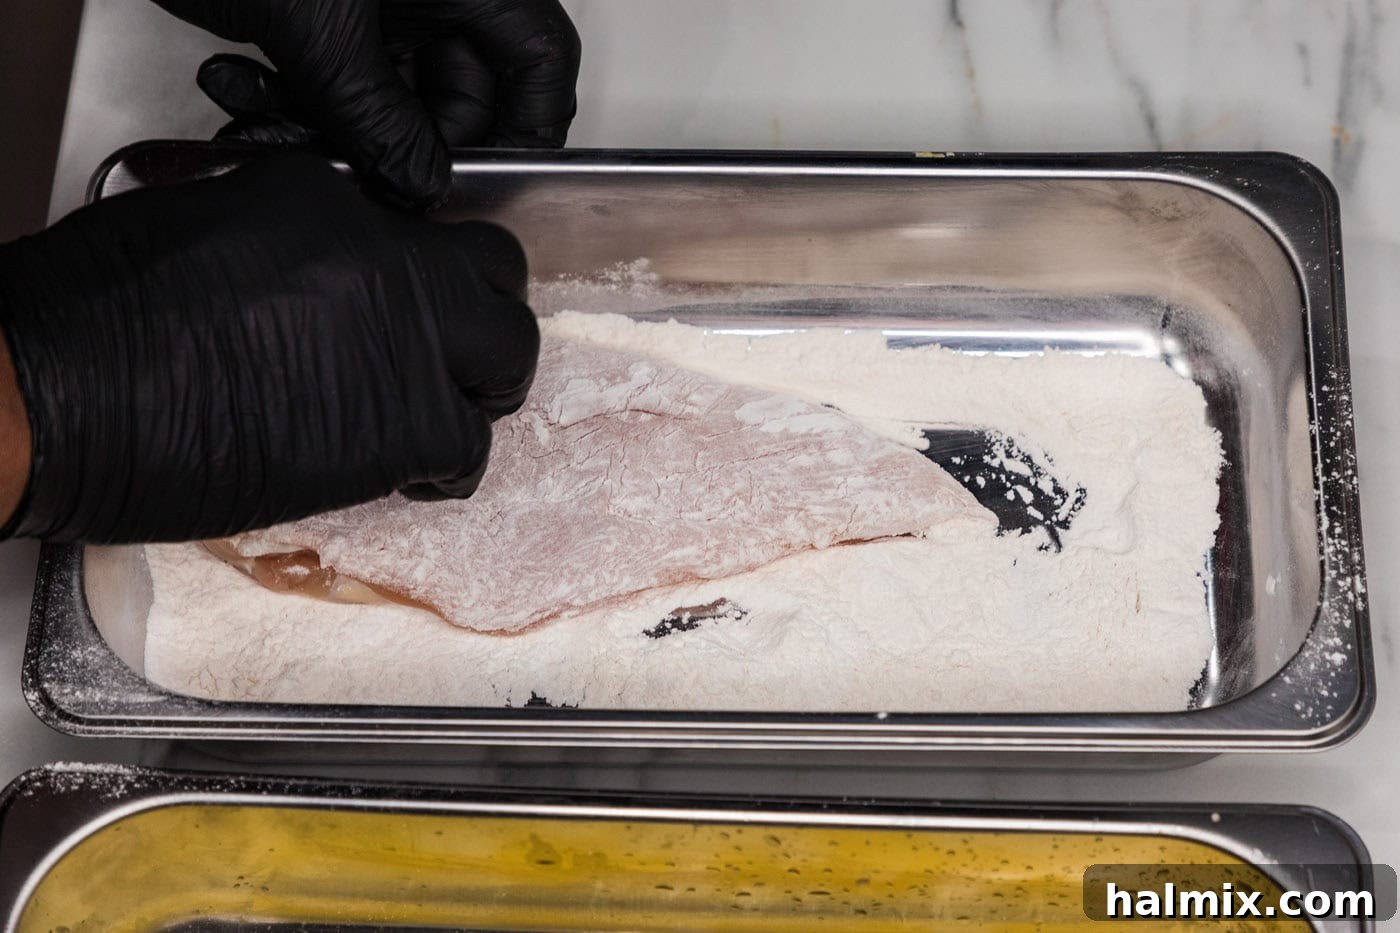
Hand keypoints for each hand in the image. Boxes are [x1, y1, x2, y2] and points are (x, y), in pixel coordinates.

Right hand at [0, 155, 537, 542]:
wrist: (55, 395)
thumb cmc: (89, 317)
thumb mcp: (196, 225)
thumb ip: (286, 239)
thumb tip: (320, 274)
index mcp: (327, 199)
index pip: (425, 228)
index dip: (430, 274)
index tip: (416, 309)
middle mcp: (385, 255)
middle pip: (495, 276)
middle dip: (482, 319)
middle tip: (452, 360)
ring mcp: (405, 335)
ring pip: (508, 358)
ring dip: (480, 391)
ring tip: (435, 419)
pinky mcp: (406, 422)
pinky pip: (471, 447)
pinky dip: (448, 468)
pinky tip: (412, 474)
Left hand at [153, 0, 580, 207]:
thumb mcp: (319, 31)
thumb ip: (377, 120)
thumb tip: (422, 184)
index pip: (537, 62)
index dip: (526, 130)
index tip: (488, 184)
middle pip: (455, 94)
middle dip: (393, 143)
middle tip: (354, 172)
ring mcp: (377, 1)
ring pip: (384, 99)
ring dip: (320, 127)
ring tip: (260, 122)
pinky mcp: (323, 13)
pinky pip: (329, 80)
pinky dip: (281, 97)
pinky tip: (230, 83)